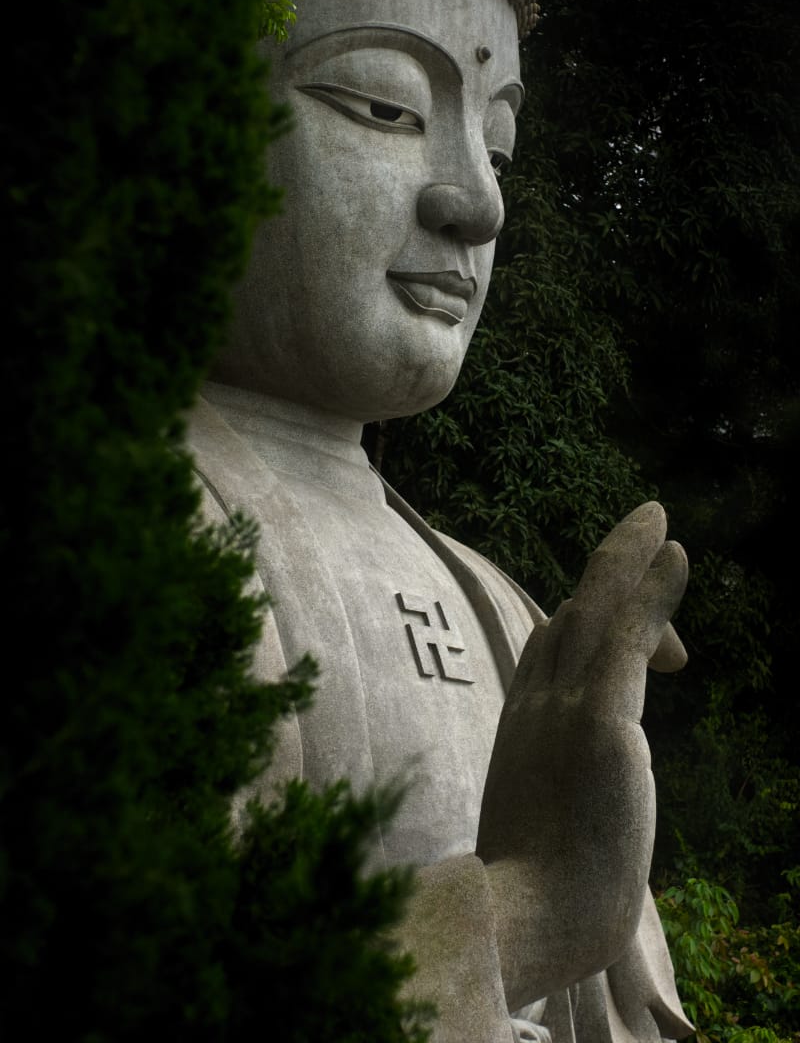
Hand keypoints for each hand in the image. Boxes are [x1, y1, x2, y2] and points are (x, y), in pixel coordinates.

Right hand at [477, 502, 687, 1007]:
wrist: (525, 923)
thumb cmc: (538, 898)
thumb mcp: (542, 834)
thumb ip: (557, 801)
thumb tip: (571, 818)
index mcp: (523, 729)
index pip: (551, 650)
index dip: (588, 621)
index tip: (646, 635)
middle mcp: (535, 703)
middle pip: (569, 616)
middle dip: (606, 570)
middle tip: (645, 532)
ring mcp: (562, 707)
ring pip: (594, 609)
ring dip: (626, 558)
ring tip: (657, 520)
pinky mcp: (598, 718)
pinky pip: (624, 633)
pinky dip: (649, 589)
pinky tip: (675, 553)